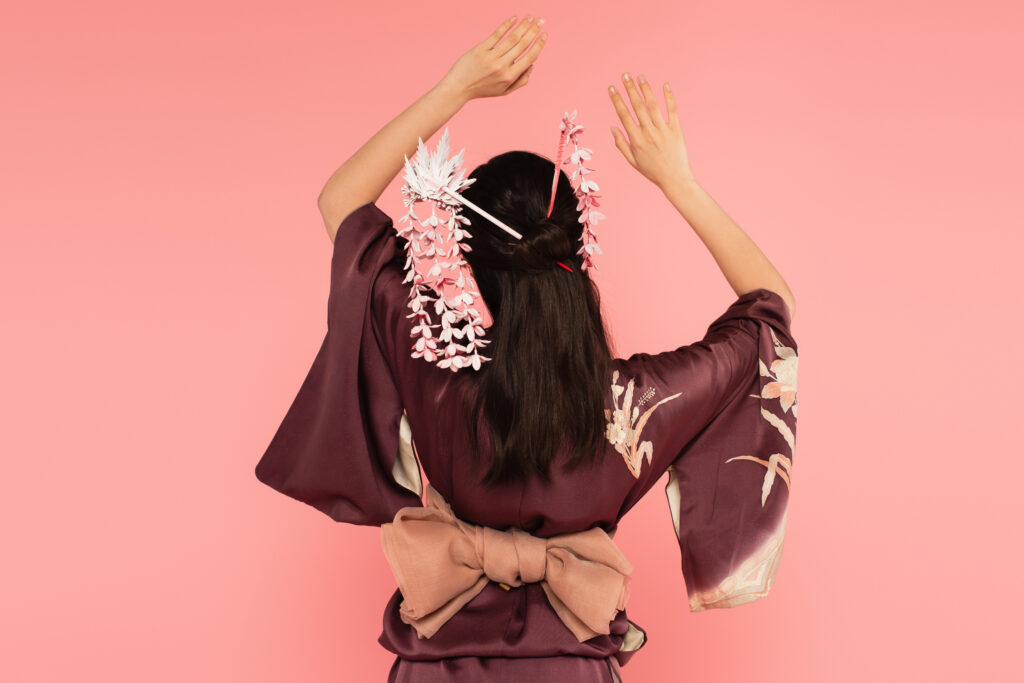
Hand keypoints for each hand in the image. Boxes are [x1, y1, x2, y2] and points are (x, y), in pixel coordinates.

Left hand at [439, 15, 546, 101]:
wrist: (459, 87)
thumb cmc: (483, 89)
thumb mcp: (504, 91)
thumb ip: (521, 81)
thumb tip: (532, 65)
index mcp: (510, 76)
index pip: (530, 57)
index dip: (539, 44)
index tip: (545, 34)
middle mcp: (502, 66)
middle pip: (522, 44)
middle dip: (534, 30)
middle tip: (541, 20)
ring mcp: (491, 57)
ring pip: (512, 38)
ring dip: (523, 25)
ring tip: (530, 17)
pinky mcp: (480, 50)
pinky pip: (496, 35)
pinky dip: (506, 25)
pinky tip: (514, 18)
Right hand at [608, 73, 696, 189]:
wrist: (674, 179)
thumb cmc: (652, 171)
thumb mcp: (633, 161)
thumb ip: (621, 144)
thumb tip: (613, 127)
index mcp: (636, 140)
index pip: (624, 115)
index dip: (617, 100)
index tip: (611, 88)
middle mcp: (648, 133)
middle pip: (637, 106)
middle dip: (629, 89)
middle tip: (625, 75)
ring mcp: (663, 131)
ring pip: (653, 106)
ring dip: (646, 89)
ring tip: (640, 77)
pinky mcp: (676, 130)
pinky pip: (672, 110)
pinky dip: (669, 97)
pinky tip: (665, 85)